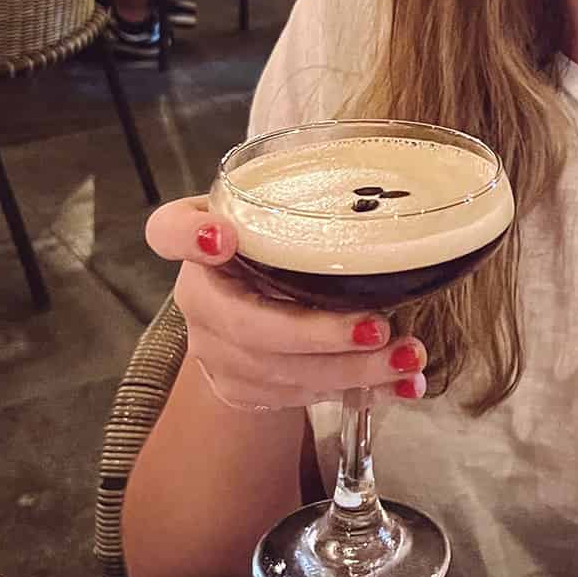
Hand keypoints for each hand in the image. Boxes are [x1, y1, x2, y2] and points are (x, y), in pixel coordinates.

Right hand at [144, 197, 426, 412]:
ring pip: (278, 371)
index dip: (190, 237)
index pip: (169, 230)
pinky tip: (402, 385)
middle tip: (379, 328)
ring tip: (408, 358)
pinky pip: (298, 396)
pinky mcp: (241, 390)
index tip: (224, 237)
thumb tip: (390, 179)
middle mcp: (199, 298)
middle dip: (317, 334)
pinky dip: (357, 392)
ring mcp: (216, 351)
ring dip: (351, 370)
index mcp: (200, 240)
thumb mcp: (283, 214)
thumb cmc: (280, 248)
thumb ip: (309, 200)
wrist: (258, 313)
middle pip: (245, 324)